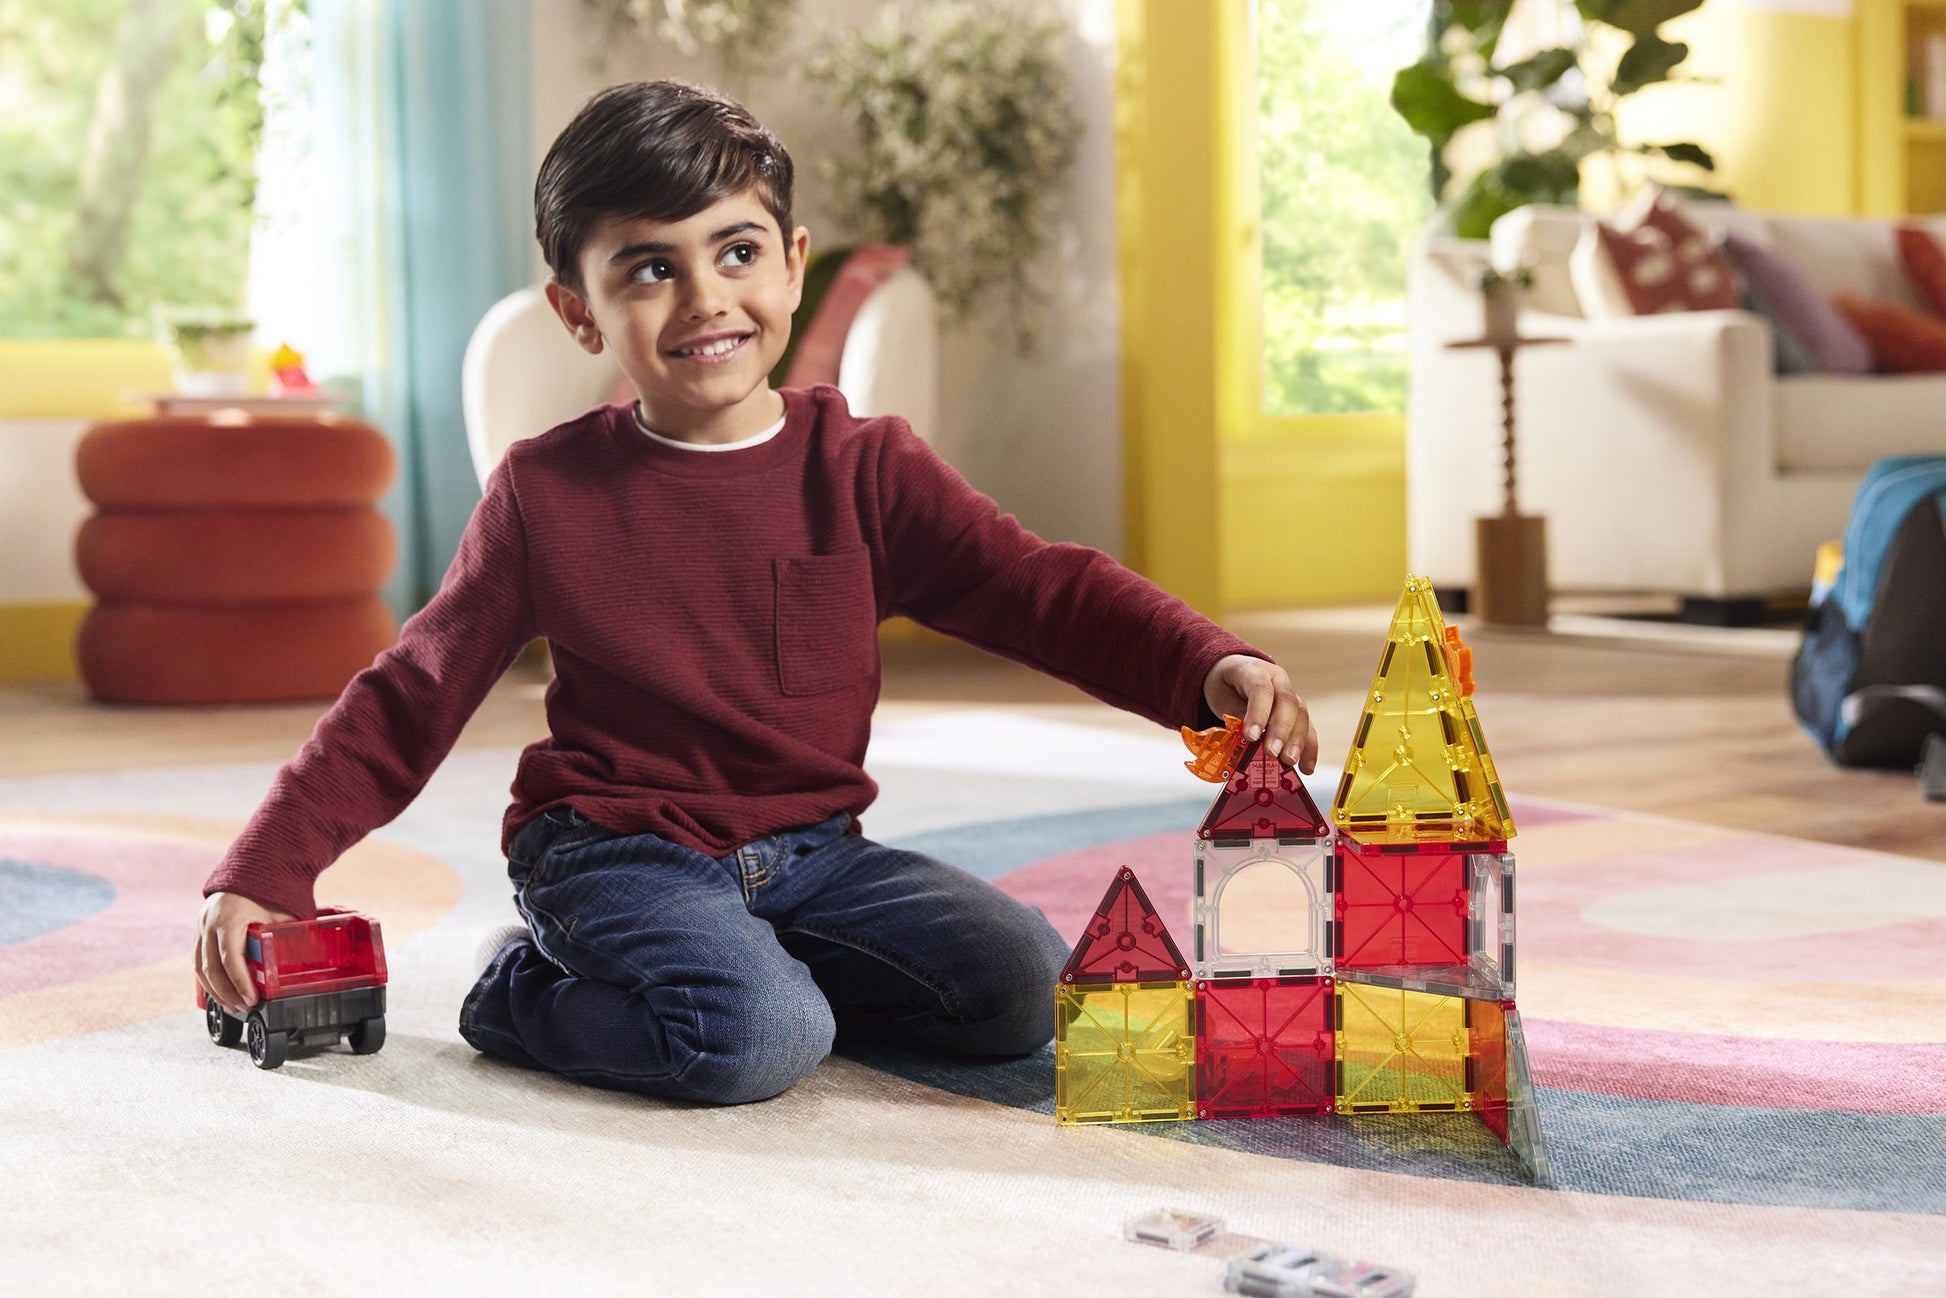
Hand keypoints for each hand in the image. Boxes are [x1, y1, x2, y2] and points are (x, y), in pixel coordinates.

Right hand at [194, 892, 292, 1015]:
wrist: (256, 864)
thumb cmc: (273, 889)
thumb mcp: (284, 914)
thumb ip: (288, 938)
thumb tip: (304, 966)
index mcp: (228, 918)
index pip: (230, 959)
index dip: (240, 983)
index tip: (252, 1000)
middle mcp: (208, 922)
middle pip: (211, 968)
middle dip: (227, 993)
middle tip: (244, 1009)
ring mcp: (200, 924)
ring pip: (199, 966)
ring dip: (215, 990)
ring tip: (233, 1006)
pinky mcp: (199, 928)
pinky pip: (198, 958)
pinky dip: (208, 977)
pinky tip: (221, 990)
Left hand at [1203, 653, 1317, 773]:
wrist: (1233, 673)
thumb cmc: (1225, 686)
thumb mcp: (1221, 697)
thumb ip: (1235, 715)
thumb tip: (1249, 740)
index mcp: (1255, 671)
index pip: (1260, 689)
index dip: (1258, 712)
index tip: (1252, 736)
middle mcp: (1278, 680)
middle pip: (1287, 702)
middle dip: (1281, 730)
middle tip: (1273, 753)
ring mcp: (1291, 695)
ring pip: (1301, 715)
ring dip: (1297, 741)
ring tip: (1289, 761)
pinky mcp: (1297, 712)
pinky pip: (1308, 728)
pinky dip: (1309, 748)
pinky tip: (1306, 767)